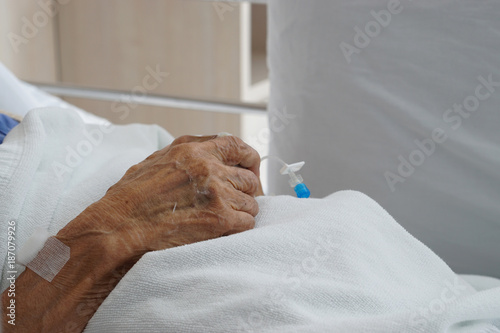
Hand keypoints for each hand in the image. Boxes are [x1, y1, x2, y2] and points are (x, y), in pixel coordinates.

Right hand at [58, 135, 262, 263]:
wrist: (116, 231)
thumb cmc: (128, 201)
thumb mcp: (154, 162)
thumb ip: (185, 155)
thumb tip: (208, 155)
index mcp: (192, 151)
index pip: (237, 145)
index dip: (249, 159)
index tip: (250, 169)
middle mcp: (207, 167)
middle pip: (249, 177)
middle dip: (246, 192)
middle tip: (236, 203)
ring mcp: (216, 192)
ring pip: (251, 202)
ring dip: (241, 213)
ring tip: (222, 220)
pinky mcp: (220, 218)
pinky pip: (247, 222)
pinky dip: (238, 229)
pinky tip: (222, 231)